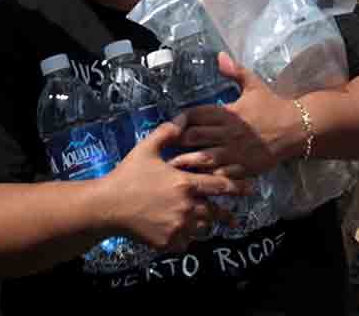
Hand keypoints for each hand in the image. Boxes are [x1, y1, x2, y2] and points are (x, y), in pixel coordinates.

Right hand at [105, 117, 248, 250]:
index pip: (219, 186)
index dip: (237, 187)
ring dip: (206, 226)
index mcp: (184, 183)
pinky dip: (187, 238)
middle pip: (215, 213)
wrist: (107, 207)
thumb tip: (182, 117)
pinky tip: (187, 235)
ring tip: (212, 227)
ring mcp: (177, 226)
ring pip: (201, 229)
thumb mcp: (146, 149)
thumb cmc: (127, 175)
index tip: (251, 188)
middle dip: (227, 216)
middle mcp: (186, 207)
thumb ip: (167, 132)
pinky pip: (185, 242)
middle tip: (237, 218)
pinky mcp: (167, 242)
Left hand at [170, 53, 303, 177]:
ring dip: (186, 161)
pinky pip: (219, 174)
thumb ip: (235, 71)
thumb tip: (220, 55)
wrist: (296, 129)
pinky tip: (195, 179)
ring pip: (202, 158)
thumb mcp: (254, 85)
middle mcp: (228, 132)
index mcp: (228, 112)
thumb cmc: (272, 106)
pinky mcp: (242, 168)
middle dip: (178, 140)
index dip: (180, 119)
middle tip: (166, 144)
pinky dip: (205, 176)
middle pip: (194, 137)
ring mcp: (234, 152)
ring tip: (171, 164)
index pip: (196, 114)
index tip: (173, 123)